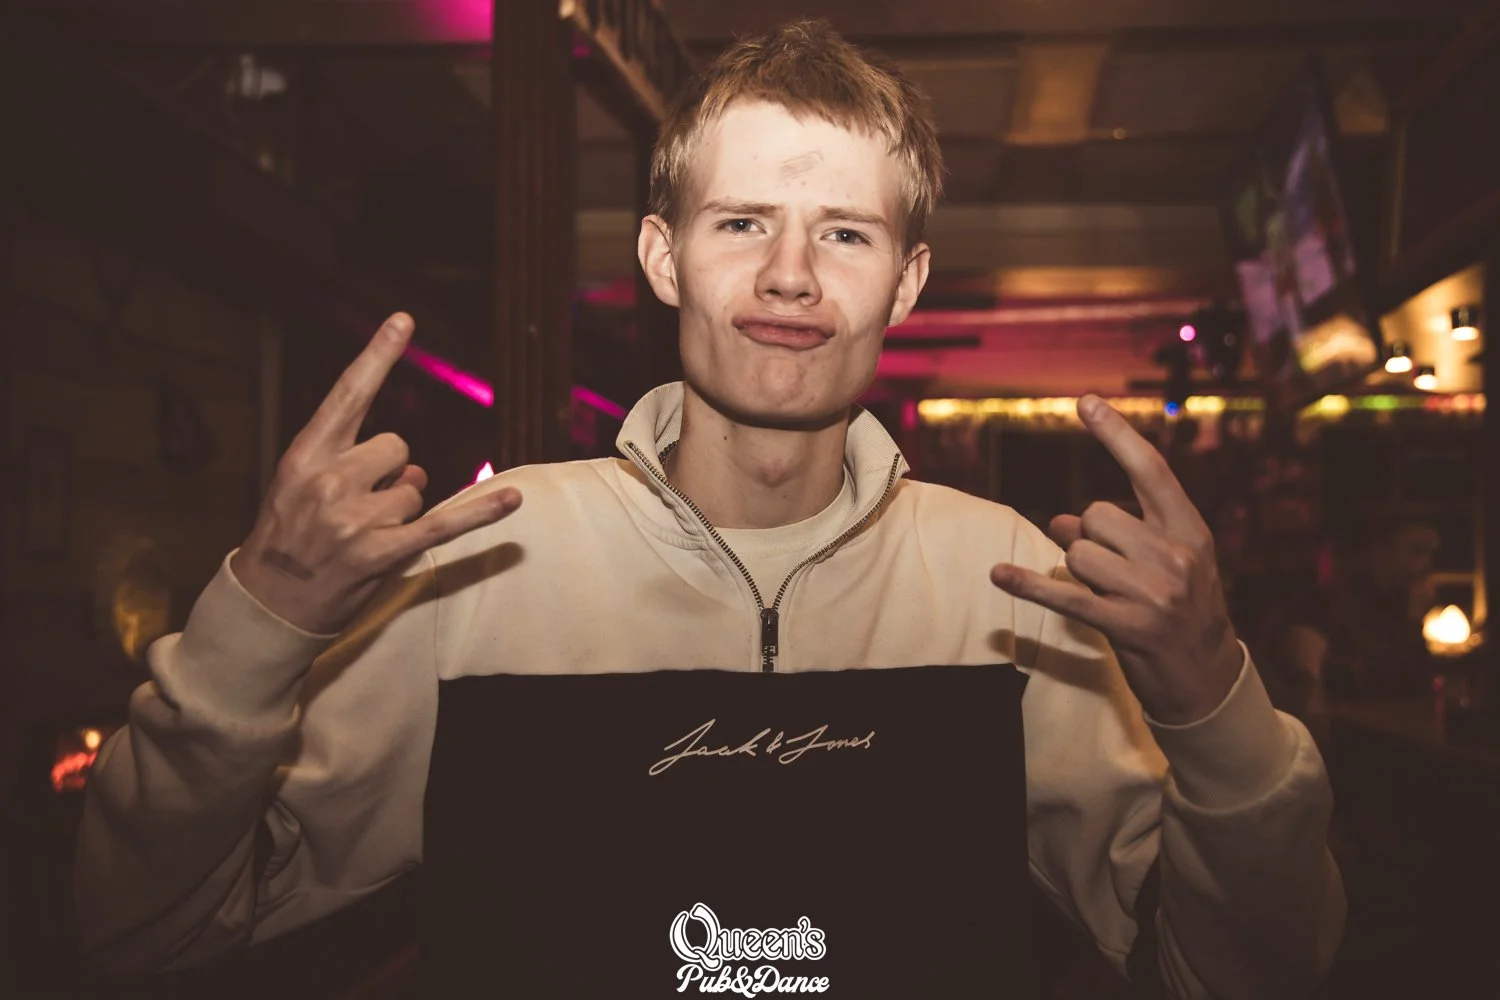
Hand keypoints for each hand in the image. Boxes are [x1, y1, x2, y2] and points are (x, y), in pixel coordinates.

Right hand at [230, 313, 521, 634]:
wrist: (267, 602)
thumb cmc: (289, 537)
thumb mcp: (297, 485)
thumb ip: (346, 460)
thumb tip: (411, 467)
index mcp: (305, 455)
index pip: (348, 396)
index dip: (378, 356)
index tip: (404, 319)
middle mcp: (329, 481)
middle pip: (399, 449)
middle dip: (391, 474)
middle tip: (358, 508)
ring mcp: (355, 518)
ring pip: (415, 490)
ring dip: (401, 511)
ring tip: (363, 536)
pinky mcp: (381, 553)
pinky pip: (442, 524)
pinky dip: (480, 512)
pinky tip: (512, 498)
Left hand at [989, 396, 1241, 724]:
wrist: (1208, 678)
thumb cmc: (1178, 611)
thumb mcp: (1163, 564)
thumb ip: (1118, 535)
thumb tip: (1058, 523)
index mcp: (1189, 530)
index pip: (1150, 470)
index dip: (1116, 435)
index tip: (1085, 402)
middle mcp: (1177, 555)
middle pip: (1096, 516)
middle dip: (1088, 539)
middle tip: (1110, 571)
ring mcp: (1155, 592)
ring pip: (1078, 554)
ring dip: (1078, 573)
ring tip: (1108, 596)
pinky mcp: (1129, 626)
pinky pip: (1065, 595)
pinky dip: (1029, 586)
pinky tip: (999, 576)